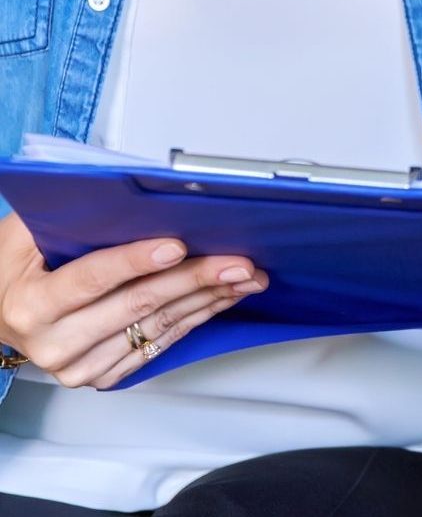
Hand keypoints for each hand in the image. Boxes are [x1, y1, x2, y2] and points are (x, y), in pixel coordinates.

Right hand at [0, 209, 267, 389]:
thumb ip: (74, 218)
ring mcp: (79, 367)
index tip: (178, 245)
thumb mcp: (28, 232)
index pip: (93, 278)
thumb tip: (132, 197)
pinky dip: (195, 319)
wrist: (1, 312)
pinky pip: (159, 347)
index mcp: (33, 304)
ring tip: (244, 277)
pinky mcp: (103, 377)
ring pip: (156, 328)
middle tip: (236, 260)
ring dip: (207, 300)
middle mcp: (54, 344)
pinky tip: (221, 299)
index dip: (137, 260)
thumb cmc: (18, 264)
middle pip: (137, 305)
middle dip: (194, 278)